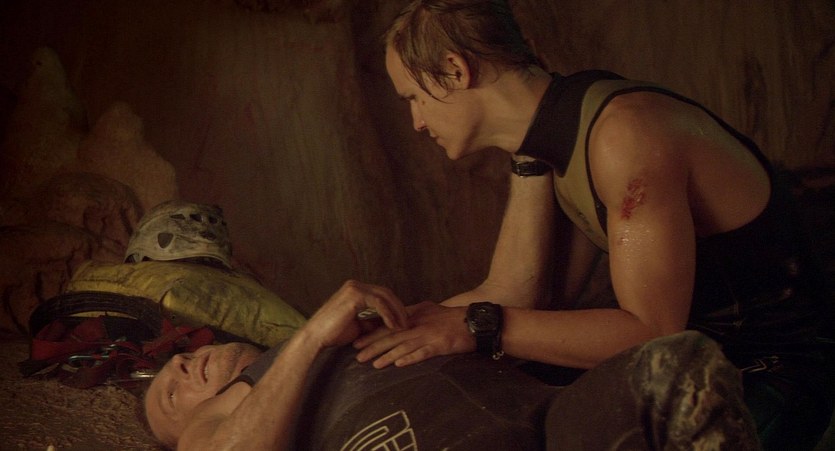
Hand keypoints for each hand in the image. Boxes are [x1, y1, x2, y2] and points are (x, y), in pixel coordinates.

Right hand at [303, 280, 407, 348]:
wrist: (317, 337)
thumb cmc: (334, 334)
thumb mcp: (359, 326)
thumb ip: (373, 321)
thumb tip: (390, 324)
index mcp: (355, 289)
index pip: (381, 294)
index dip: (395, 306)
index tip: (404, 320)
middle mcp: (355, 285)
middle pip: (386, 293)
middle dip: (399, 308)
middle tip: (409, 322)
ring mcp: (354, 288)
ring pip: (385, 296)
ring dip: (397, 311)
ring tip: (404, 326)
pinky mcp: (355, 295)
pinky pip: (379, 304)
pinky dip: (389, 315)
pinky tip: (394, 326)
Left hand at [352, 301, 474, 367]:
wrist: (475, 321)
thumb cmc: (452, 317)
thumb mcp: (429, 310)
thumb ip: (412, 314)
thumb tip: (395, 320)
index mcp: (415, 315)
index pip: (389, 324)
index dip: (372, 333)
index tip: (358, 340)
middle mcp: (419, 324)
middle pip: (392, 335)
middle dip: (373, 345)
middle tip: (356, 354)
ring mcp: (429, 335)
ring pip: (403, 345)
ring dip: (387, 355)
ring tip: (372, 364)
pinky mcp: (440, 345)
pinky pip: (423, 352)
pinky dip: (410, 358)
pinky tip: (398, 364)